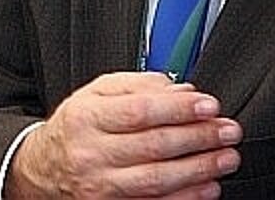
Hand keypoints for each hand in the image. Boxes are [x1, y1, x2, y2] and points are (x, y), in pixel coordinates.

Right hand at [7, 72, 241, 198]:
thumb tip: (182, 92)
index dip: (179, 109)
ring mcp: (101, 185)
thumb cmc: (78, 127)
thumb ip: (138, 86)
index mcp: (86, 117)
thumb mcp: (96, 94)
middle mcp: (91, 152)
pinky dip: (187, 197)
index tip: (208, 105)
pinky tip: (208, 186)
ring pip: (157, 180)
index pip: (138, 111)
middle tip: (229, 131)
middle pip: (153, 146)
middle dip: (199, 137)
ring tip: (226, 157)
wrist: (45, 167)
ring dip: (199, 169)